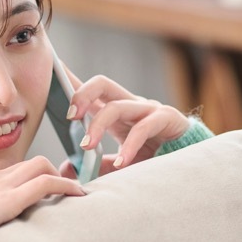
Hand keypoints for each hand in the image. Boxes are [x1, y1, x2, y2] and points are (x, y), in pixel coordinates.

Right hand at [0, 156, 85, 237]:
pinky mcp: (8, 199)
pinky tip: (78, 196)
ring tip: (77, 195)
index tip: (45, 189)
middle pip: (31, 163)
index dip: (32, 178)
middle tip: (68, 192)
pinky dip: (65, 187)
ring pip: (41, 167)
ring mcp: (0, 186)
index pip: (12, 172)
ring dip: (63, 179)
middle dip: (54, 173)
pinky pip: (45, 184)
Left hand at [63, 70, 189, 172]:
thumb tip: (66, 168)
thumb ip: (96, 164)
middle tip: (69, 116)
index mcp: (116, 111)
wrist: (190, 165)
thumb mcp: (119, 162)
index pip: (90, 91)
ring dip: (97, 126)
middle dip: (81, 94)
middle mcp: (130, 104)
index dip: (70, 81)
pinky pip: (143, 127)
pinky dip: (129, 146)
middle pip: (102, 83)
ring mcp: (148, 109)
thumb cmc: (154, 158)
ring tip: (87, 147)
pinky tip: (121, 162)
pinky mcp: (166, 119)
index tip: (51, 73)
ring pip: (117, 105)